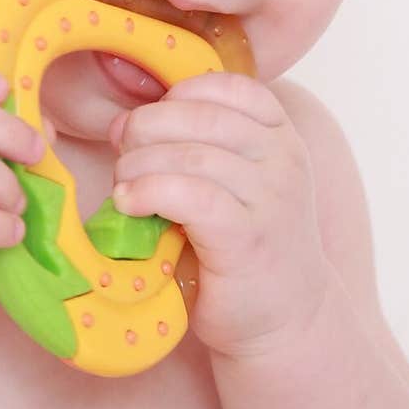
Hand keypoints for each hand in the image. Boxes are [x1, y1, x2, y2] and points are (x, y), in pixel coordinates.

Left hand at [108, 72, 328, 357]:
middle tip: (123, 154)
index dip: (179, 96)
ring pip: (190, 155)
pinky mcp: (247, 237)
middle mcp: (284, 159)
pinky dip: (148, 192)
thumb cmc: (245, 249)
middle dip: (147, 128)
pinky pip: (190, 196)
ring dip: (139, 165)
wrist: (285, 321)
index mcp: (281, 137)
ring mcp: (270, 198)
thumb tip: (125, 124)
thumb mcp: (233, 184)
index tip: (151, 124)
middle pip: (201, 116)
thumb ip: (195, 147)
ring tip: (122, 187)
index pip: (230, 88)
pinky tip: (128, 204)